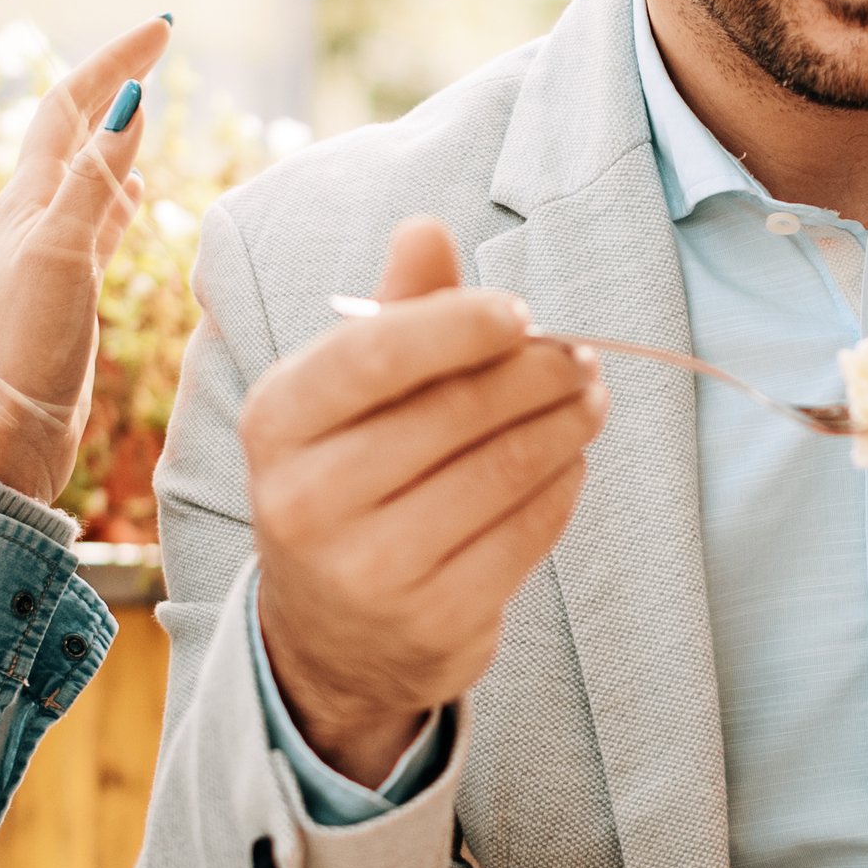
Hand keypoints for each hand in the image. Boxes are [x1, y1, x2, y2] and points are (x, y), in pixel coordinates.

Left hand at [0, 17, 174, 501]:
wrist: (3, 440)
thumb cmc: (24, 353)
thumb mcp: (65, 256)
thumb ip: (97, 182)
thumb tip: (131, 100)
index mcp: (28, 200)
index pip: (73, 104)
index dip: (116, 60)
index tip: (164, 27)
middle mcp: (34, 217)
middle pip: (77, 127)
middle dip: (115, 80)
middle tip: (161, 44)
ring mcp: (51, 254)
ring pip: (89, 172)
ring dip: (118, 131)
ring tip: (148, 100)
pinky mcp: (69, 293)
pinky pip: (99, 224)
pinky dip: (122, 196)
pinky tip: (138, 195)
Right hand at [242, 214, 606, 782]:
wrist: (330, 638)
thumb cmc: (350, 483)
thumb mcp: (347, 399)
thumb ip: (393, 314)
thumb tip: (426, 228)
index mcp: (277, 422)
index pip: (373, 355)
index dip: (458, 324)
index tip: (518, 312)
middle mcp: (306, 500)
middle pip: (454, 411)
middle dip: (536, 373)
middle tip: (580, 354)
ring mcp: (369, 570)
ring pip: (502, 470)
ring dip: (565, 424)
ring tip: (589, 397)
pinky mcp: (434, 621)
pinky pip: (526, 532)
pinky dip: (562, 485)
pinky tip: (570, 460)